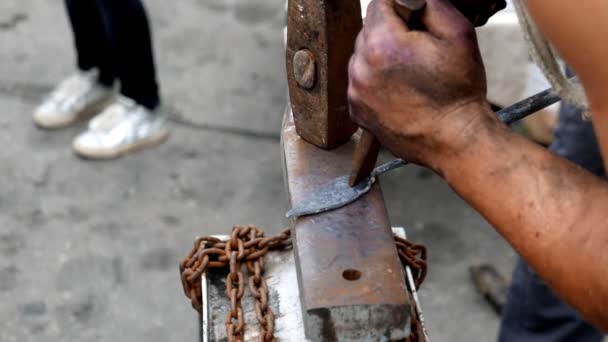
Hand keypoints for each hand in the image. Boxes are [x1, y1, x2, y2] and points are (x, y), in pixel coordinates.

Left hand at [348, 0, 496, 170]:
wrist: (454, 140)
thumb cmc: (459, 91)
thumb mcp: (458, 33)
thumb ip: (431, 4)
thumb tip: (413, 0)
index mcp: (382, 44)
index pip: (379, 4)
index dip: (401, 8)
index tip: (416, 21)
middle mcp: (360, 67)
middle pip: (368, 30)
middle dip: (390, 33)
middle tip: (418, 50)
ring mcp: (356, 91)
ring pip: (362, 57)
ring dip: (381, 57)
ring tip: (410, 74)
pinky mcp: (357, 110)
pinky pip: (360, 82)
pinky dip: (375, 81)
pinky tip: (399, 90)